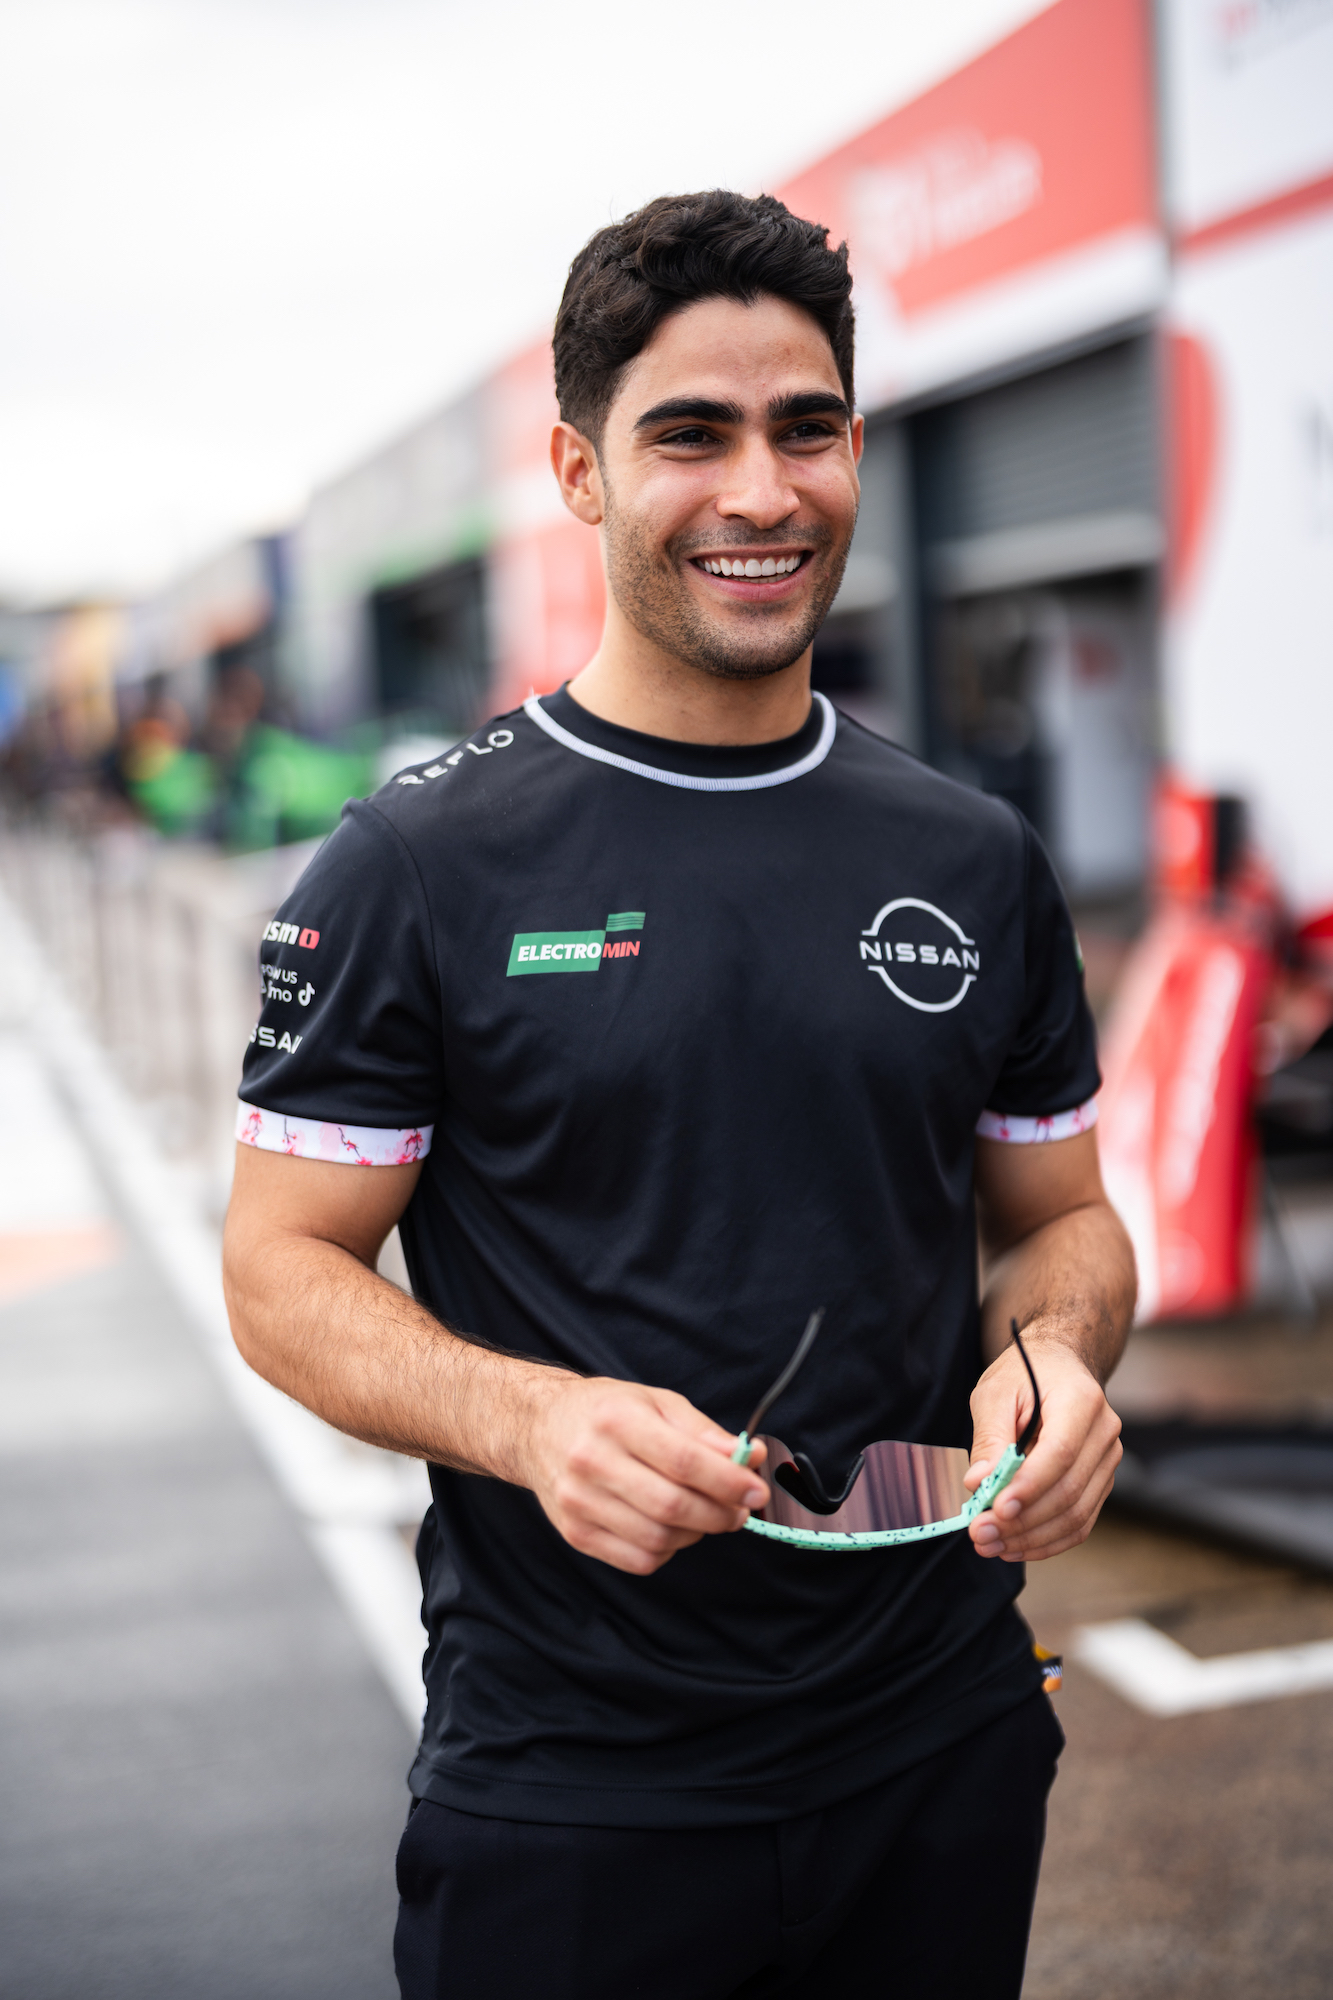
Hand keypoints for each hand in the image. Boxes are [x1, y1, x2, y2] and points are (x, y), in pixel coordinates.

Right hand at [524, 1376, 769, 1575]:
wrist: (537, 1428)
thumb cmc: (605, 1412)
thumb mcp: (656, 1402)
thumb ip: (704, 1432)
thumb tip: (748, 1458)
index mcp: (617, 1419)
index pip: (683, 1461)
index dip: (728, 1481)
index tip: (756, 1490)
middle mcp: (592, 1461)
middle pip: (672, 1506)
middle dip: (720, 1514)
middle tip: (739, 1509)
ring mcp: (579, 1501)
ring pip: (658, 1539)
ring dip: (697, 1533)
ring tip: (704, 1514)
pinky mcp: (575, 1533)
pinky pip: (638, 1560)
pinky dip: (667, 1550)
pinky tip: (670, 1528)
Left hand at [963, 1333, 1121, 1561]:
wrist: (1059, 1364)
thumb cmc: (1025, 1374)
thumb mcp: (996, 1392)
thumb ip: (990, 1437)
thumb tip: (979, 1483)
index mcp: (1081, 1401)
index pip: (1060, 1453)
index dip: (1029, 1486)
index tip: (995, 1509)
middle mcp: (1104, 1433)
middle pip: (1069, 1491)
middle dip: (1022, 1521)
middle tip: (980, 1534)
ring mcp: (1108, 1461)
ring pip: (1076, 1515)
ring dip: (1031, 1538)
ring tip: (989, 1546)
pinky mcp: (1101, 1482)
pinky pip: (1080, 1522)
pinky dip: (1047, 1541)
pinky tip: (1014, 1547)